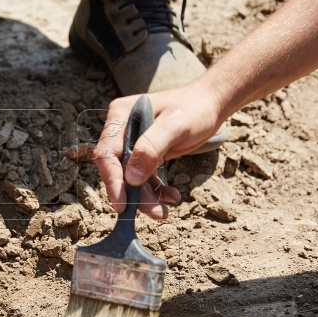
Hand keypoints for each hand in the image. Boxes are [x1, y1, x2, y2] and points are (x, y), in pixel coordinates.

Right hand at [93, 80, 223, 218]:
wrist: (210, 104)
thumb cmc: (194, 108)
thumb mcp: (174, 126)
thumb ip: (150, 148)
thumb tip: (131, 179)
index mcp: (120, 116)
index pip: (107, 153)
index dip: (112, 180)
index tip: (121, 204)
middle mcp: (121, 130)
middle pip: (117, 170)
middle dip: (133, 194)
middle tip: (153, 212)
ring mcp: (132, 144)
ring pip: (131, 179)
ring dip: (146, 198)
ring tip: (163, 212)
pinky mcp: (144, 155)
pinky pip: (144, 179)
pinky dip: (156, 191)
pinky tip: (172, 196)